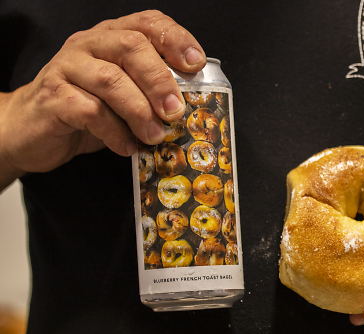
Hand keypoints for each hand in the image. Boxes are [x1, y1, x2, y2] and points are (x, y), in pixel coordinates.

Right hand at [0, 10, 205, 180]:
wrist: (33, 129)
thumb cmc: (87, 110)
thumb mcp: (125, 95)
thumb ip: (151, 91)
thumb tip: (193, 108)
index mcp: (112, 37)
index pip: (148, 23)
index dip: (176, 39)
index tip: (195, 64)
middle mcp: (89, 44)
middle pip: (131, 46)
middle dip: (160, 80)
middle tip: (176, 112)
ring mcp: (67, 67)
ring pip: (111, 80)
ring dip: (140, 111)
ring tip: (155, 135)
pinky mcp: (53, 97)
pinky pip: (90, 111)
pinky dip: (115, 132)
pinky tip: (127, 146)